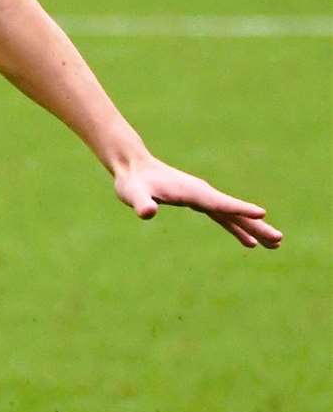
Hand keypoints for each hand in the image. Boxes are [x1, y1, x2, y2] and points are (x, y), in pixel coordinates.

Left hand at [113, 152, 281, 248]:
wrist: (132, 167)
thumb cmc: (132, 182)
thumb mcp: (133, 194)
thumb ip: (142, 202)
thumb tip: (147, 212)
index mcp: (192, 192)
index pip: (219, 204)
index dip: (239, 209)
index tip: (261, 214)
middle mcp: (202, 193)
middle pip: (234, 211)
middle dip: (256, 225)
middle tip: (278, 240)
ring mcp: (202, 197)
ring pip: (232, 215)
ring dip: (253, 229)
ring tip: (274, 244)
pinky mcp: (198, 201)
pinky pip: (223, 216)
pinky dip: (237, 227)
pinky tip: (248, 242)